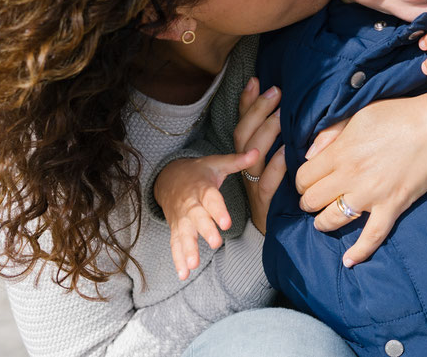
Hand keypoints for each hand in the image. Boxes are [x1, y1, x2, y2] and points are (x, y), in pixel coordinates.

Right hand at [156, 150, 258, 279]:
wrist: (168, 178)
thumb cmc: (198, 172)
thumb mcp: (217, 163)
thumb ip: (237, 161)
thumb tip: (257, 152)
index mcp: (202, 189)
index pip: (211, 199)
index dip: (218, 210)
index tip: (226, 222)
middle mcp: (191, 205)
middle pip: (197, 219)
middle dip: (205, 231)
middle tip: (215, 243)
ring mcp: (182, 219)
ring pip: (184, 235)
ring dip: (187, 250)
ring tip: (192, 266)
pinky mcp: (176, 229)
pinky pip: (175, 245)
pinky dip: (177, 260)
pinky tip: (183, 275)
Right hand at [233, 78, 286, 234]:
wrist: (271, 231)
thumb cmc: (277, 190)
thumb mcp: (273, 160)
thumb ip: (276, 136)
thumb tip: (287, 106)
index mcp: (246, 155)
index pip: (242, 123)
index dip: (247, 102)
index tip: (257, 80)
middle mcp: (245, 167)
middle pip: (243, 134)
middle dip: (257, 110)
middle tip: (276, 91)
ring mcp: (252, 183)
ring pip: (252, 154)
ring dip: (266, 131)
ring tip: (281, 113)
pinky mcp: (264, 201)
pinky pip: (267, 181)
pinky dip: (277, 164)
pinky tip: (288, 150)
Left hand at [295, 91, 426, 266]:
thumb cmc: (398, 115)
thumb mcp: (358, 114)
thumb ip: (330, 133)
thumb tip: (309, 153)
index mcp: (340, 151)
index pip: (303, 176)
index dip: (301, 180)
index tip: (307, 181)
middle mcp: (350, 176)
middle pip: (312, 200)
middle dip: (308, 201)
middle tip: (313, 199)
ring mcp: (371, 194)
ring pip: (332, 220)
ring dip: (323, 223)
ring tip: (323, 221)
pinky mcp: (392, 207)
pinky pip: (371, 237)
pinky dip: (359, 252)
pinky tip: (348, 261)